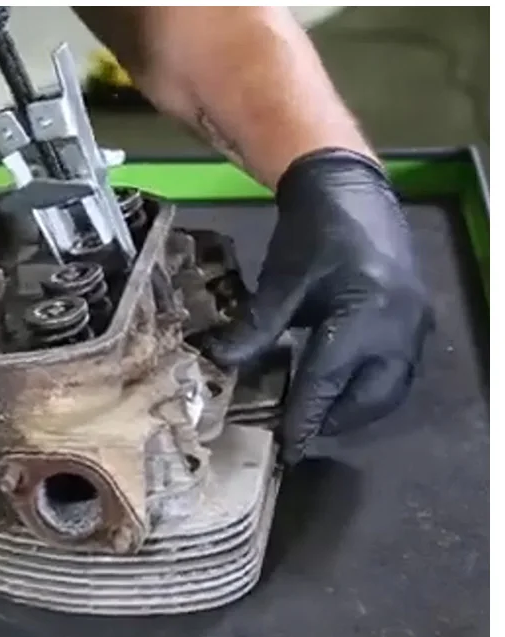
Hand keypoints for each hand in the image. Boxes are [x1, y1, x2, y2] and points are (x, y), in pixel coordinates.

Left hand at [201, 148, 433, 465]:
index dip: (306, 417)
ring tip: (320, 417)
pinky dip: (371, 388)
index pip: (329, 382)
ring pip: (390, 389)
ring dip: (357, 408)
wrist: (349, 189)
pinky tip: (344, 388)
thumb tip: (220, 363)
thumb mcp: (281, 280)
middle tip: (302, 432)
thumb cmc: (312, 233)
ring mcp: (415, 324)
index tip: (288, 446)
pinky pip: (399, 371)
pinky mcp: (416, 318)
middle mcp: (399, 328)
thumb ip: (255, 326)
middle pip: (371, 397)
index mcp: (365, 315)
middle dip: (337, 420)